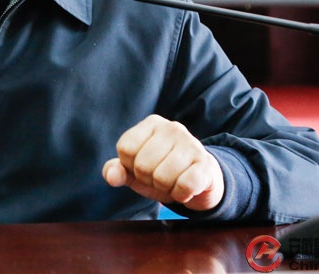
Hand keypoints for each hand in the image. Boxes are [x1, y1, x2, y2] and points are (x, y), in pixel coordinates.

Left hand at [102, 114, 223, 211]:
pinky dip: (182, 194)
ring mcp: (192, 143)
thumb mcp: (135, 171)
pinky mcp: (206, 163)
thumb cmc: (162, 172)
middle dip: (149, 179)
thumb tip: (112, 177)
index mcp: (151, 124)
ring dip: (166, 188)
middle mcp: (172, 128)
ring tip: (174, 181)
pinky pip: (184, 186)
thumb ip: (117, 171)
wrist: (200, 182)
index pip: (125, 149)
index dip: (131, 166)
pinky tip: (187, 188)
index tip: (144, 167)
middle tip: (161, 177)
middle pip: (142, 165)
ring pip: (162, 178)